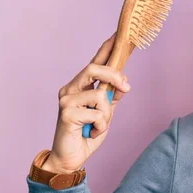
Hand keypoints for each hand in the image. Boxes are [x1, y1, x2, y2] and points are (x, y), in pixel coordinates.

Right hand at [44, 33, 131, 173]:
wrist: (71, 158)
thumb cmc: (88, 134)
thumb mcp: (106, 113)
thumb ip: (111, 98)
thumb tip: (122, 85)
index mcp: (80, 86)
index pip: (94, 62)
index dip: (106, 48)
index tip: (118, 34)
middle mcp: (70, 89)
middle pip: (94, 68)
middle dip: (114, 75)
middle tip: (126, 88)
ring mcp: (66, 100)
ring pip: (100, 94)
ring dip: (107, 114)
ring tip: (99, 126)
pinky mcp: (66, 113)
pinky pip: (97, 114)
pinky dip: (102, 126)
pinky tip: (93, 132)